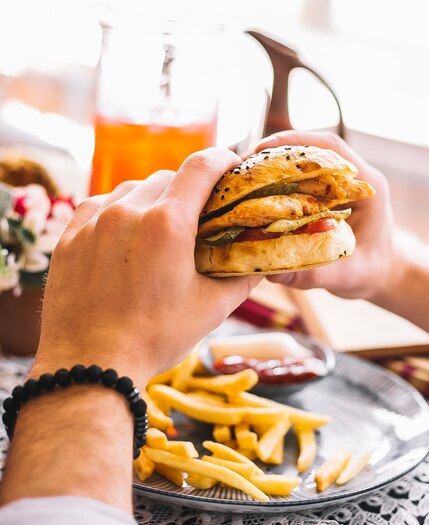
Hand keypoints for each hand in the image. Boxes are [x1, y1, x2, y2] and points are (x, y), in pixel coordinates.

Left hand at [35, 149, 259, 387]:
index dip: (223, 159)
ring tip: (159, 229)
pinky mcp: (69, 236)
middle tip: (198, 215)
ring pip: (132, 189)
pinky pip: (100, 205)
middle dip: (189, 189)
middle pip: (168, 177)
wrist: (90, 365)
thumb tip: (262, 261)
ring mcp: (93, 221)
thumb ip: (241, 278)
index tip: (232, 166)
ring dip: (152, 200)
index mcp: (167, 224)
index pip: (201, 166)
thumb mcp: (210, 309)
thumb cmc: (154, 338)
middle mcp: (128, 212)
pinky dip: (119, 212)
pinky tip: (124, 237)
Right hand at [253, 131, 399, 300]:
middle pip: (311, 151)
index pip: (332, 150)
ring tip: (239, 178)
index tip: (263, 149)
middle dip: (274, 154)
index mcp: (367, 187)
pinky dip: (274, 185)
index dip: (297, 143)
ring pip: (301, 164)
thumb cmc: (372, 273)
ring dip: (271, 168)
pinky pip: (297, 182)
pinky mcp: (324, 197)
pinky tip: (251, 195)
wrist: (385, 275)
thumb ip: (315, 275)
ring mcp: (337, 186)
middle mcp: (351, 179)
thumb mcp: (348, 277)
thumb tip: (271, 272)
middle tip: (240, 165)